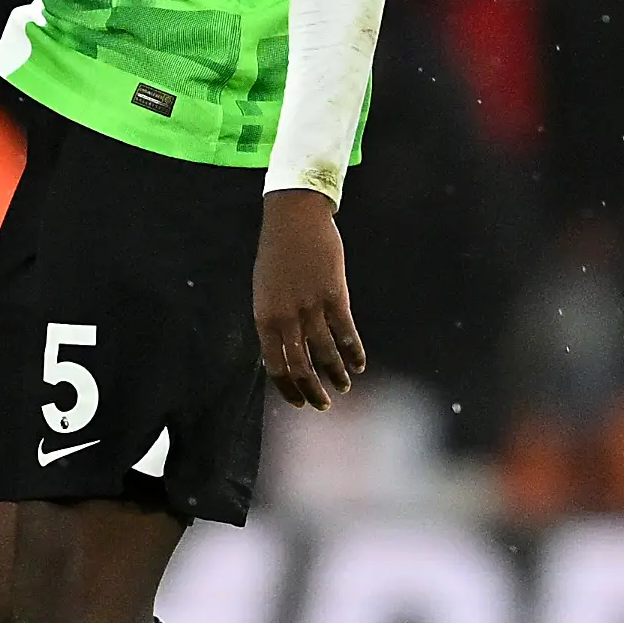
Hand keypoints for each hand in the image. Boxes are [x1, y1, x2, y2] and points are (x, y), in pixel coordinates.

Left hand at [254, 187, 366, 409]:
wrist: (293, 218)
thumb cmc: (277, 255)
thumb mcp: (264, 292)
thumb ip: (273, 323)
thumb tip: (284, 354)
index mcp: (264, 318)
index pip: (276, 367)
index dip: (289, 389)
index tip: (300, 402)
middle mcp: (286, 317)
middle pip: (301, 367)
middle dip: (314, 391)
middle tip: (325, 404)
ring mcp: (311, 306)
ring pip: (326, 354)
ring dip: (336, 374)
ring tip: (344, 385)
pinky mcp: (335, 295)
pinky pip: (346, 332)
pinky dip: (354, 352)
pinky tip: (359, 364)